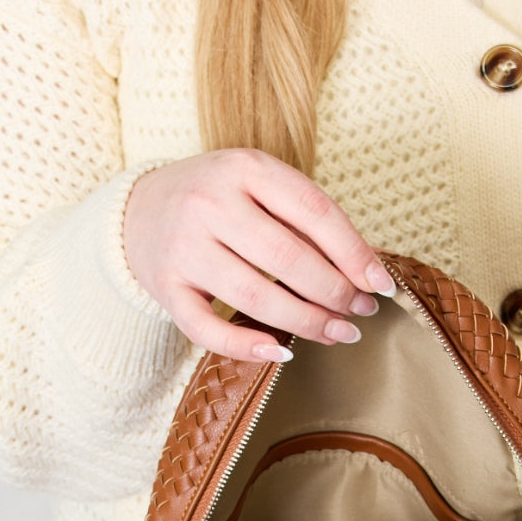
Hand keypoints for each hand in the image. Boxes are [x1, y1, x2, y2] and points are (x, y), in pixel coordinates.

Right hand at [122, 149, 396, 361]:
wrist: (139, 210)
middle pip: (287, 257)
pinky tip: (281, 353)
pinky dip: (246, 345)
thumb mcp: (261, 188)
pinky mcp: (164, 286)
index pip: (313, 211)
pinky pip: (207, 328)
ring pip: (254, 295)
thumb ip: (308, 221)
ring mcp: (183, 246)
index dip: (354, 252)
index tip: (381, 286)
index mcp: (245, 167)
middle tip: (360, 314)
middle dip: (334, 292)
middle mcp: (210, 202)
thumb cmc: (219, 202)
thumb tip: (370, 271)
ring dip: (304, 322)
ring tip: (337, 333)